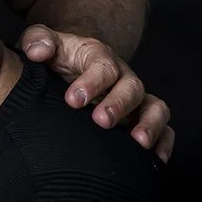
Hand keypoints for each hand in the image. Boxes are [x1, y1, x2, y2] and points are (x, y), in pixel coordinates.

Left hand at [20, 25, 172, 161]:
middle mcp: (122, 77)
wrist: (67, 67)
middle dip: (118, 104)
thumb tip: (38, 51)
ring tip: (138, 143)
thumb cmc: (54, 58)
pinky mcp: (142, 119)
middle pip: (131, 87)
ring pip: (155, 107)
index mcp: (98, 57)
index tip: (73, 100)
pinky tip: (155, 160)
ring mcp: (135, 99)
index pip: (102, 65)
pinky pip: (165, 129)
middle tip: (101, 121)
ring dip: (150, 125)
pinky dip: (163, 143)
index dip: (91, 82)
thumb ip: (37, 40)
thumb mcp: (40, 43)